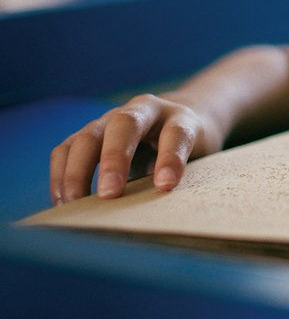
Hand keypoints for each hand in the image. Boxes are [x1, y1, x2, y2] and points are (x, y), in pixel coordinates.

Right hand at [49, 93, 221, 204]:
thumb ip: (180, 174)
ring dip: (77, 171)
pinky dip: (61, 175)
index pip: (176, 133)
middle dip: (115, 158)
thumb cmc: (191, 147)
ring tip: (75, 205)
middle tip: (110, 194)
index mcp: (179, 117)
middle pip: (125, 124)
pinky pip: (66, 149)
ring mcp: (112, 119)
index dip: (171, 158)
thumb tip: (155, 207)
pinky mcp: (89, 134)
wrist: (179, 120)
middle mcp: (143, 111)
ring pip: (87, 137)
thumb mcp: (198, 156)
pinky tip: (63, 202)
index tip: (166, 186)